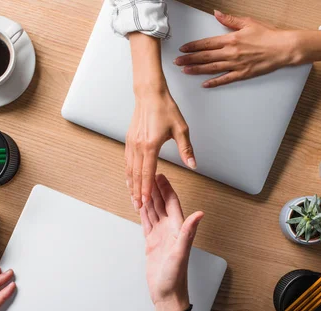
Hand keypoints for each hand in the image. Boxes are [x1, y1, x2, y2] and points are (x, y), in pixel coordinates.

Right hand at [127, 91, 194, 210]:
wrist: (150, 94)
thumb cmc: (166, 109)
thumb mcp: (181, 129)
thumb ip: (186, 149)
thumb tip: (193, 164)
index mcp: (151, 145)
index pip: (147, 172)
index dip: (146, 189)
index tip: (145, 201)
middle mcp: (138, 146)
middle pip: (136, 174)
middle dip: (136, 192)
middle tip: (137, 206)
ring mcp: (131, 143)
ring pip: (129, 169)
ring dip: (131, 184)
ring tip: (132, 197)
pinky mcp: (129, 140)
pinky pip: (127, 160)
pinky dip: (128, 173)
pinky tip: (129, 180)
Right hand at [140, 174, 203, 310]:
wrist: (167, 294)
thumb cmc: (175, 277)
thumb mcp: (181, 253)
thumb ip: (188, 232)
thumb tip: (200, 214)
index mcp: (178, 229)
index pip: (172, 203)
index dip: (166, 188)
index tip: (160, 174)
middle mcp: (170, 230)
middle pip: (162, 204)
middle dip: (155, 189)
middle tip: (148, 173)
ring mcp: (160, 236)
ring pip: (153, 212)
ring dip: (148, 198)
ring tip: (141, 185)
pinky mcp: (152, 243)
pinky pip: (146, 223)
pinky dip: (143, 213)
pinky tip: (139, 205)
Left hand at [175, 10, 320, 87]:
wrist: (283, 48)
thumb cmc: (268, 35)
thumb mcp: (248, 23)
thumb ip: (230, 20)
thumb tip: (216, 14)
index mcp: (231, 39)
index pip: (206, 43)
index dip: (193, 46)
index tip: (183, 48)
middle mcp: (231, 53)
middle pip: (205, 57)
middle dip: (189, 59)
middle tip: (177, 62)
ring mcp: (236, 65)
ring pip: (212, 68)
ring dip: (197, 70)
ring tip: (185, 71)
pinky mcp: (243, 74)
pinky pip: (225, 79)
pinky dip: (214, 82)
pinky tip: (204, 84)